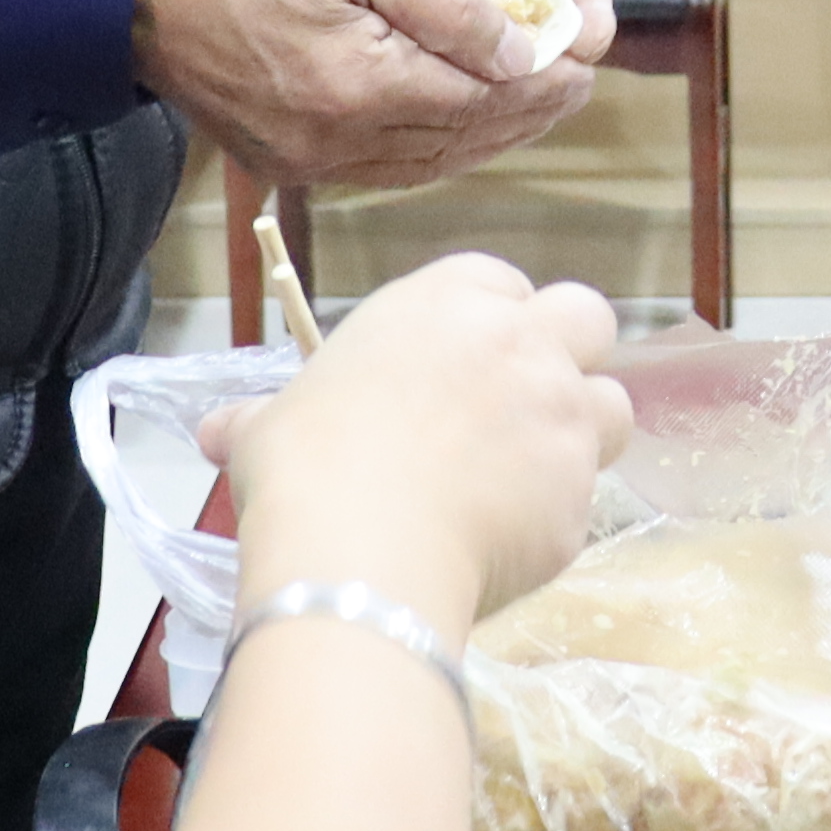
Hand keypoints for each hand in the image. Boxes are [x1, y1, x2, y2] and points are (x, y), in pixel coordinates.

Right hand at [135, 0, 589, 187]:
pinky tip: (461, 125)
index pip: (477, 98)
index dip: (537, 85)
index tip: (582, 65)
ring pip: (425, 164)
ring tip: (533, 107)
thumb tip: (520, 51)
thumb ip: (444, 7)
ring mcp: (308, 162)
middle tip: (575, 87)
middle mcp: (335, 143)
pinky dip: (432, 148)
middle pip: (458, 139)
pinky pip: (383, 169)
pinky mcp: (288, 165)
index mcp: (356, 87)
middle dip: (523, 114)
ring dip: (484, 137)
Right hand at [217, 252, 630, 637]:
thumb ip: (260, 419)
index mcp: (447, 303)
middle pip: (587, 317)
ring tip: (528, 475)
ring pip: (614, 405)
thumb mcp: (269, 425)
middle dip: (569, 350)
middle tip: (523, 402)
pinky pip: (586, 499)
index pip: (499, 280)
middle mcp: (522, 346)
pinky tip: (503, 545)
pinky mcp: (581, 498)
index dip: (488, 319)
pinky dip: (554, 517)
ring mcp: (562, 419)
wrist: (360, 550)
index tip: (461, 361)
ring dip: (584, 432)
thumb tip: (216, 433)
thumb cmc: (305, 465)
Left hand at [322, 0, 621, 64]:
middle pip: (543, 63)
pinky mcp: (409, 38)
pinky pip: (425, 78)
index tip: (575, 47)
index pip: (587, 14)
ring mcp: (459, 27)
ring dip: (481, 92)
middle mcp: (512, 7)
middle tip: (516, 85)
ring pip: (486, 82)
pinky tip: (414, 89)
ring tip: (463, 90)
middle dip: (537, 82)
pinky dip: (426, 88)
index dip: (587, 35)